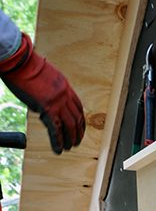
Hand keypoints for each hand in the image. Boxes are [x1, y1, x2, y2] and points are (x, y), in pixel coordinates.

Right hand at [0, 33, 84, 153]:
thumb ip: (51, 91)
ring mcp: (58, 101)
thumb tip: (48, 104)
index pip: (78, 106)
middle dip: (78, 132)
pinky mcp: (47, 107)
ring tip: (69, 148)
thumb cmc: (27, 68)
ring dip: (71, 138)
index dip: (80, 120)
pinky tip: (58, 149)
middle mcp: (65, 94)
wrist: (20, 62)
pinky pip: (56, 129)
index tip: (80, 127)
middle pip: (77, 117)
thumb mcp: (45, 78)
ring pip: (70, 125)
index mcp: (65, 86)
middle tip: (77, 142)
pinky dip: (58, 141)